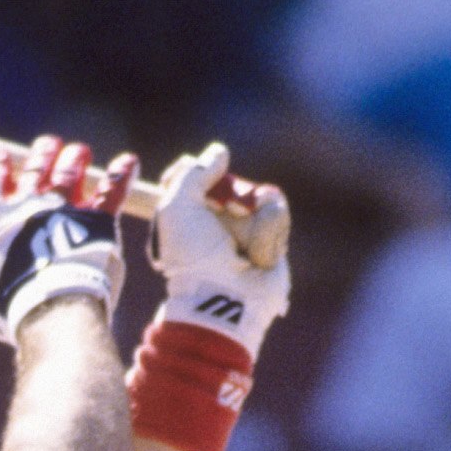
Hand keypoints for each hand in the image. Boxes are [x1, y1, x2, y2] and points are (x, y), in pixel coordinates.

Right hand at [0, 134, 136, 347]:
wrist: (53, 305)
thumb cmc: (18, 306)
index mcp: (2, 223)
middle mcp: (32, 208)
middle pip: (36, 168)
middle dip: (42, 153)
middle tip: (48, 144)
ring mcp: (66, 210)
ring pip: (70, 171)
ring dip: (75, 158)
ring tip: (79, 152)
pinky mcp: (98, 219)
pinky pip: (112, 189)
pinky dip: (121, 174)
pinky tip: (129, 162)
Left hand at [148, 144, 289, 361]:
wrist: (225, 298)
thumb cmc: (191, 257)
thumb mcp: (175, 207)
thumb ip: (192, 172)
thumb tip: (220, 152)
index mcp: (186, 214)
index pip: (190, 173)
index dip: (191, 171)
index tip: (186, 181)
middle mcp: (214, 220)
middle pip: (227, 179)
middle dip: (229, 192)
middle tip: (227, 209)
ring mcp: (244, 228)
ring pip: (255, 192)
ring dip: (253, 214)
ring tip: (244, 243)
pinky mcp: (270, 237)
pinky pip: (276, 208)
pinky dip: (269, 228)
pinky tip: (259, 254)